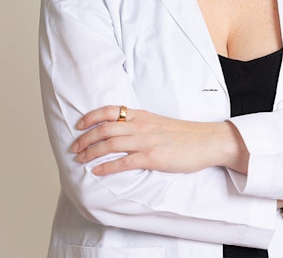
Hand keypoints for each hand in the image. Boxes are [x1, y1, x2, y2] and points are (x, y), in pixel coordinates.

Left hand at [71, 106, 248, 175]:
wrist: (208, 141)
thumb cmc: (185, 135)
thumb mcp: (159, 123)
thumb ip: (141, 125)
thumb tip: (123, 132)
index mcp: (142, 115)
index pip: (110, 111)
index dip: (90, 117)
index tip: (78, 125)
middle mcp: (141, 126)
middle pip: (104, 129)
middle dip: (85, 138)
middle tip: (74, 148)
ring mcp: (146, 141)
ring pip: (110, 144)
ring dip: (91, 152)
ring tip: (81, 160)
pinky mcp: (152, 158)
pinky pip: (124, 163)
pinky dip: (107, 167)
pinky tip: (97, 172)